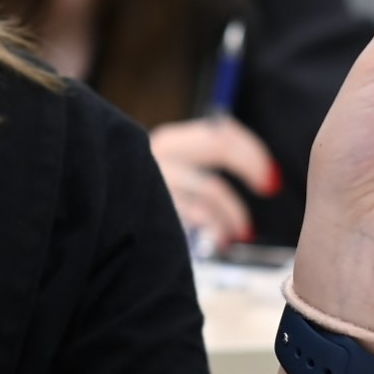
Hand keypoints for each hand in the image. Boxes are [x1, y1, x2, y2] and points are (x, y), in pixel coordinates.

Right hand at [150, 116, 279, 249]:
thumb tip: (259, 171)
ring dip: (234, 213)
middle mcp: (161, 151)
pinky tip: (221, 241)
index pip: (220, 131)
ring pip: (211, 188)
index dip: (251, 149)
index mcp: (172, 139)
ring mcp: (157, 177)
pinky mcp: (154, 206)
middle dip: (250, 165)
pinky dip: (216, 229)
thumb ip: (204, 162)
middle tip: (270, 186)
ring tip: (242, 232)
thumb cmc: (145, 196)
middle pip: (218, 147)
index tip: (269, 172)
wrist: (102, 204)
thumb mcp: (174, 172)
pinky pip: (197, 216)